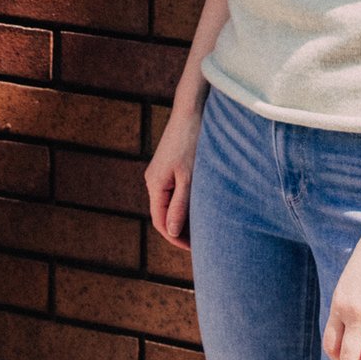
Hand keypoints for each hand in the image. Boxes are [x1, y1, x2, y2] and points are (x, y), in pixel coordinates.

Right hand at [144, 97, 200, 249]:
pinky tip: (203, 205)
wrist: (192, 110)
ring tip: (206, 226)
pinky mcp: (170, 166)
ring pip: (171, 203)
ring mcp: (161, 172)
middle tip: (204, 242)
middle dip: (182, 230)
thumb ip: (180, 206)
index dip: (177, 239)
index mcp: (155, 185)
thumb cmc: (192, 142)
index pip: (161, 223)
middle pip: (164, 215)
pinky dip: (186, 202)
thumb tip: (172, 232)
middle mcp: (154, 180)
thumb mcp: (189, 178)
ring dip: (185, 216)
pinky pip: (175, 191)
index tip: (197, 249)